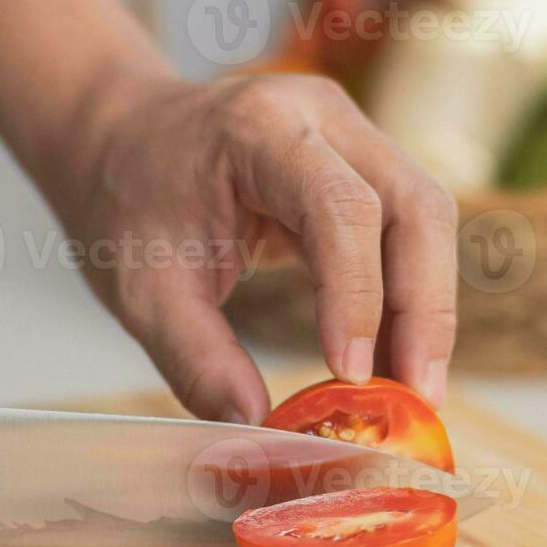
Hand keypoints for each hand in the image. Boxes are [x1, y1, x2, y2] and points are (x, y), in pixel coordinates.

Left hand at [26, 70, 458, 423]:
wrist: (118, 139)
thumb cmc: (127, 200)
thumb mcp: (142, 289)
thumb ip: (196, 360)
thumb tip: (257, 430)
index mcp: (257, 127)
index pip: (340, 207)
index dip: (358, 294)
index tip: (352, 375)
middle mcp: (320, 116)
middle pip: (414, 204)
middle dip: (424, 307)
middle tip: (418, 396)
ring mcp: (350, 132)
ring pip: (427, 216)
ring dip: (428, 306)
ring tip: (414, 389)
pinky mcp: (363, 161)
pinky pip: (408, 228)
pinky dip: (410, 294)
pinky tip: (396, 356)